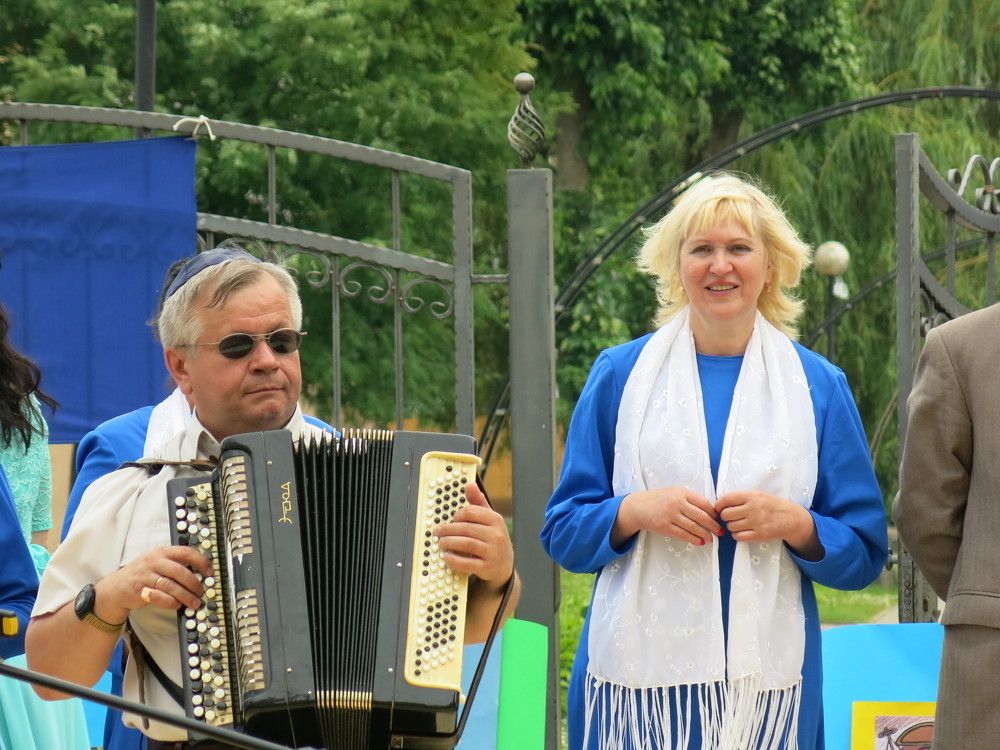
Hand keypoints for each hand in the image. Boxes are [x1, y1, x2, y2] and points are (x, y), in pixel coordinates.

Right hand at [95, 545, 212, 622]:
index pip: (186, 552)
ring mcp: (146, 576)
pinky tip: (177, 605)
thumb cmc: (142, 574)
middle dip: (194, 584)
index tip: (210, 572)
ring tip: (194, 603)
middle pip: (181, 572)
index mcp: (161, 552)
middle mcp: (154, 562)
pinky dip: (172, 603)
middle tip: (201, 592)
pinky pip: (161, 598)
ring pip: (172, 586)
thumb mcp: (157, 562)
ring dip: (186, 596)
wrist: (115, 588)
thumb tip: (200, 572)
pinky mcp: (140, 591)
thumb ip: (175, 564)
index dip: (201, 562)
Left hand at [434, 482, 513, 590]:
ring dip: (449, 543)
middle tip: (437, 532)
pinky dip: (454, 560)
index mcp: (496, 520)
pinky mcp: (487, 568)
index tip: (451, 519)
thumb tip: (469, 484)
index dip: (457, 515)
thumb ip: (478, 502)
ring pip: (466, 544)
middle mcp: (497, 535)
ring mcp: (493, 552)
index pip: (472, 512)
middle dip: (448, 530)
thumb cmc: (493, 539)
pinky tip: (447, 557)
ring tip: (441, 543)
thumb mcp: (489, 520)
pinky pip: (467, 563)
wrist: (505, 566)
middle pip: (466, 528)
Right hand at [614, 487, 721, 546]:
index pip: (703, 503)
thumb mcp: (675, 493)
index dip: (713, 513)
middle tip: (720, 532)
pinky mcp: (665, 526)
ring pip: (693, 526)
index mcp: (682, 492)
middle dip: (713, 526)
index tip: (718, 519)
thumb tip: (710, 512)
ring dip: (705, 534)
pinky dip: (694, 539)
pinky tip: (700, 542)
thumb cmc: (659, 500)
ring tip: (711, 539)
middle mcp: (677, 502)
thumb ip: (690, 499)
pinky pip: (683, 534)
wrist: (638, 506)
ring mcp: (671, 515)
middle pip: (701, 516)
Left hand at [716, 491, 821, 558]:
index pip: (726, 499)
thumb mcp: (759, 495)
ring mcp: (756, 522)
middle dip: (725, 516)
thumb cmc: (773, 505)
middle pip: (726, 514)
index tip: (718, 508)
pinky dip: (737, 535)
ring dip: (732, 526)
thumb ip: (743, 497)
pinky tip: (742, 532)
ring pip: (731, 526)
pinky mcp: (760, 534)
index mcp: (752, 496)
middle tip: (731, 517)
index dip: (718, 504)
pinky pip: (738, 537)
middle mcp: (753, 508)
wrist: (792, 518)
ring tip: (739, 524)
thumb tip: (722, 502)